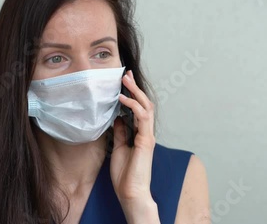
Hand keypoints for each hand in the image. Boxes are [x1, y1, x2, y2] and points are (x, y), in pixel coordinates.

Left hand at [110, 70, 155, 204]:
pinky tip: (123, 99)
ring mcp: (148, 135)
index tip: (124, 82)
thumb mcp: (118, 148)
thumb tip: (118, 118)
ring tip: (125, 80)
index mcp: (141, 134)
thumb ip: (120, 133)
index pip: (138, 109)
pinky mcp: (146, 140)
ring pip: (146, 107)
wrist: (131, 192)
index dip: (132, 94)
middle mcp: (146, 133)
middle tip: (126, 74)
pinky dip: (133, 106)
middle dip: (135, 88)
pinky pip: (142, 117)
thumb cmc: (125, 174)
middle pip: (144, 104)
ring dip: (135, 92)